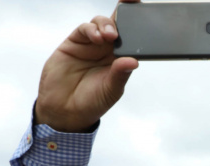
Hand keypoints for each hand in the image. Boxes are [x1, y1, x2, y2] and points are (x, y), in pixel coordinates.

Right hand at [35, 0, 140, 131]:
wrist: (64, 110)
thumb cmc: (91, 102)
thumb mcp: (110, 90)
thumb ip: (120, 75)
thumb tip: (134, 62)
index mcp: (121, 59)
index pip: (133, 38)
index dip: (139, 25)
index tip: (145, 12)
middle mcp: (107, 49)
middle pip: (118, 24)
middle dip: (125, 13)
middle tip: (130, 12)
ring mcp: (91, 44)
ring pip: (102, 23)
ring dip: (108, 25)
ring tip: (110, 35)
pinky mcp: (74, 42)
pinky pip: (85, 29)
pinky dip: (91, 29)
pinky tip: (97, 37)